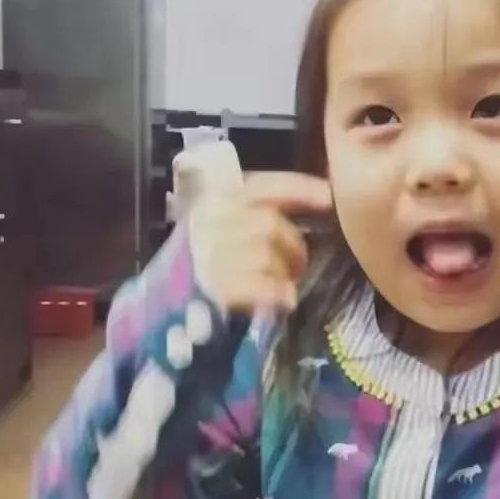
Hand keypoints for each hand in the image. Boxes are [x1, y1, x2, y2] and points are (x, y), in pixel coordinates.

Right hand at [189, 172, 332, 313]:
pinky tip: (284, 300)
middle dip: (292, 247)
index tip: (329, 197)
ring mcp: (206, 257)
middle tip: (297, 266)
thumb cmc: (210, 266)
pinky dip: (277, 294)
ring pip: (265, 255)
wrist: (170, 311)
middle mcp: (206, 224)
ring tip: (282, 286)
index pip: (263, 187)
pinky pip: (260, 287)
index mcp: (214, 202)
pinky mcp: (212, 290)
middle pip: (267, 224)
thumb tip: (318, 197)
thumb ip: (260, 210)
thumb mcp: (227, 227)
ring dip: (283, 273)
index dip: (299, 189)